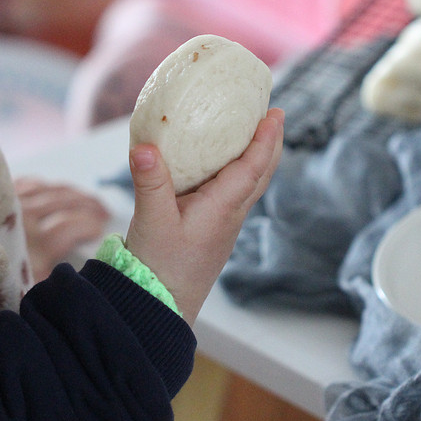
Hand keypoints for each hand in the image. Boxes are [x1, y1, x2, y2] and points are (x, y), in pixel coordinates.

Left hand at [15, 178, 110, 281]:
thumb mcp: (28, 293)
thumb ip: (54, 284)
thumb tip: (76, 276)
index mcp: (37, 247)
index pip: (73, 226)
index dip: (91, 225)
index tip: (102, 229)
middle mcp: (26, 220)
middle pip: (65, 202)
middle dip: (90, 205)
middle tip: (104, 211)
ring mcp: (11, 205)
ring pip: (51, 190)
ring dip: (74, 193)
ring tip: (88, 200)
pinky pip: (30, 183)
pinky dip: (48, 186)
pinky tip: (56, 189)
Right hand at [124, 109, 284, 322]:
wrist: (159, 306)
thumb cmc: (158, 268)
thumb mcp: (150, 221)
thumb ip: (149, 182)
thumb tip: (145, 146)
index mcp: (222, 209)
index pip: (253, 167)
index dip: (265, 139)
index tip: (275, 114)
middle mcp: (230, 215)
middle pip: (261, 174)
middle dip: (271, 143)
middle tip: (274, 114)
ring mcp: (224, 224)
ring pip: (251, 184)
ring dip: (258, 157)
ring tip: (256, 133)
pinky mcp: (212, 230)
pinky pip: (234, 193)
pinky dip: (239, 171)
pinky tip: (224, 166)